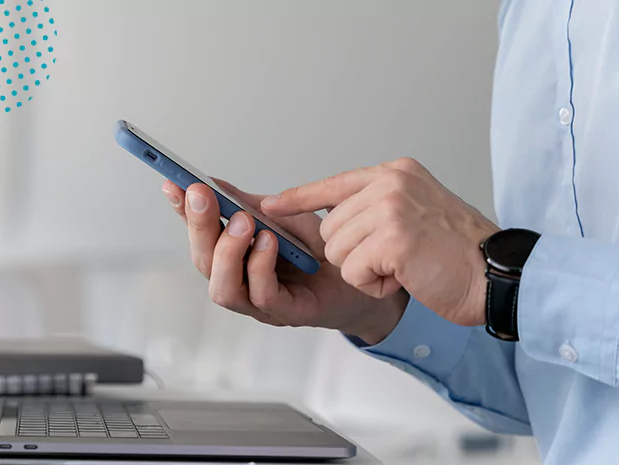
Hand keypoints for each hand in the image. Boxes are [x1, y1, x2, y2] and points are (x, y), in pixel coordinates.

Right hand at [161, 179, 408, 344]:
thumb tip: (214, 183)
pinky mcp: (286, 313)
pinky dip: (259, 266)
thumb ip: (250, 204)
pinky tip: (269, 242)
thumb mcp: (285, 217)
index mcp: (235, 256)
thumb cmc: (323, 252)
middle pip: (202, 261)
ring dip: (227, 251)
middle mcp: (240, 281)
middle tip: (201, 194)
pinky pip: (261, 295)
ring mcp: (259, 303)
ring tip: (244, 223)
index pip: (198, 234)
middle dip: (198, 225)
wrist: (368, 277)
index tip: (172, 182)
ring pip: (222, 288)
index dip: (182, 210)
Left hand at [260, 158, 499, 326]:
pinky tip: (404, 277)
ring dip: (364, 270)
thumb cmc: (458, 252)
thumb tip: (330, 216)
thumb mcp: (416, 211)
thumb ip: (377, 205)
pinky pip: (351, 271)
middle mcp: (390, 183)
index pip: (333, 184)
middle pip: (330, 227)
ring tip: (403, 266)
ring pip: (336, 250)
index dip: (299, 199)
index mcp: (395, 172)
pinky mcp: (391, 238)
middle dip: (353, 253)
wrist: (498, 275)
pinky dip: (373, 284)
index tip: (269, 205)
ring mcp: (391, 208)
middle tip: (396, 257)